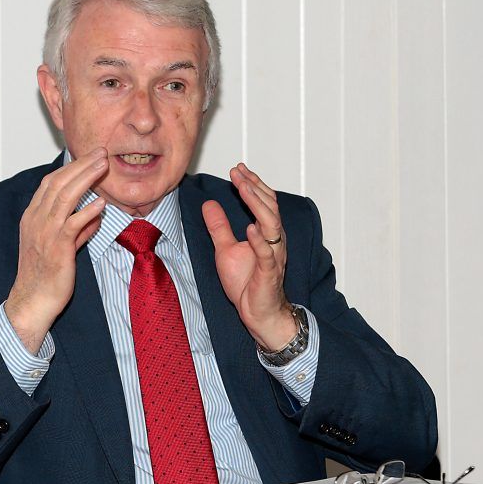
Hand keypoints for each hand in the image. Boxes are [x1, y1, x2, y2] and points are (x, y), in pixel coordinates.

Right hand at [5, 148, 107, 352]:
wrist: (32, 301)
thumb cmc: (44, 276)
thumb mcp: (60, 247)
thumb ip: (77, 230)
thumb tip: (96, 216)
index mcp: (33, 217)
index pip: (50, 183)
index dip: (71, 167)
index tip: (89, 157)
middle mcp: (35, 220)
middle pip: (58, 183)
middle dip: (81, 165)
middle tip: (100, 152)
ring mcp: (44, 233)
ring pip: (64, 197)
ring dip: (86, 178)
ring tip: (103, 166)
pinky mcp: (56, 248)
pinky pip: (72, 224)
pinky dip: (87, 212)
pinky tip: (101, 203)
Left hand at [201, 162, 295, 349]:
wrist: (259, 313)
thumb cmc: (248, 284)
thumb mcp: (226, 250)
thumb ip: (219, 227)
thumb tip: (209, 204)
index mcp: (265, 233)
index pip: (262, 202)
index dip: (251, 184)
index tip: (237, 169)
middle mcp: (273, 240)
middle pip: (269, 206)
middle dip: (253, 187)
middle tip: (238, 171)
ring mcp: (273, 255)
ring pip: (271, 224)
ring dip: (257, 204)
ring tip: (244, 188)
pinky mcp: (269, 273)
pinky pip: (267, 254)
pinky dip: (259, 240)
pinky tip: (250, 227)